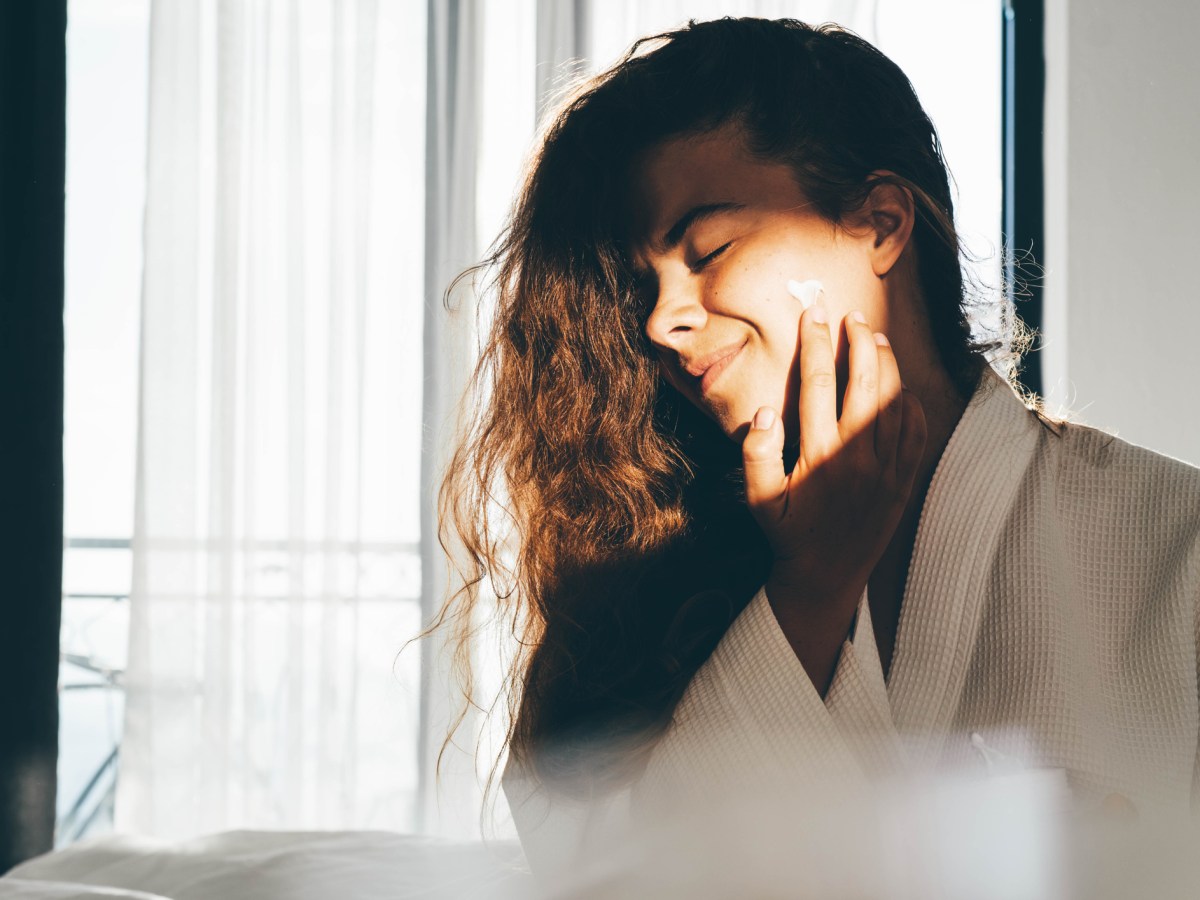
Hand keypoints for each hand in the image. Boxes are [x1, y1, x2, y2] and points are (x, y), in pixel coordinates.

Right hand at [741, 299, 925, 628]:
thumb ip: (755, 454)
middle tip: (852, 316)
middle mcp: (858, 458)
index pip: (818, 384)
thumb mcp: (758, 500)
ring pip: (895, 402)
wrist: (825, 578)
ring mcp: (887, 470)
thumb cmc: (788, 535)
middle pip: (865, 382)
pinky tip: (901, 387)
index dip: (816, 344)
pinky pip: (916, 433)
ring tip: (876, 339)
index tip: (813, 314)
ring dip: (888, 365)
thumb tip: (763, 412)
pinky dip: (912, 404)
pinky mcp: (903, 482)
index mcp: (819, 456)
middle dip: (859, 342)